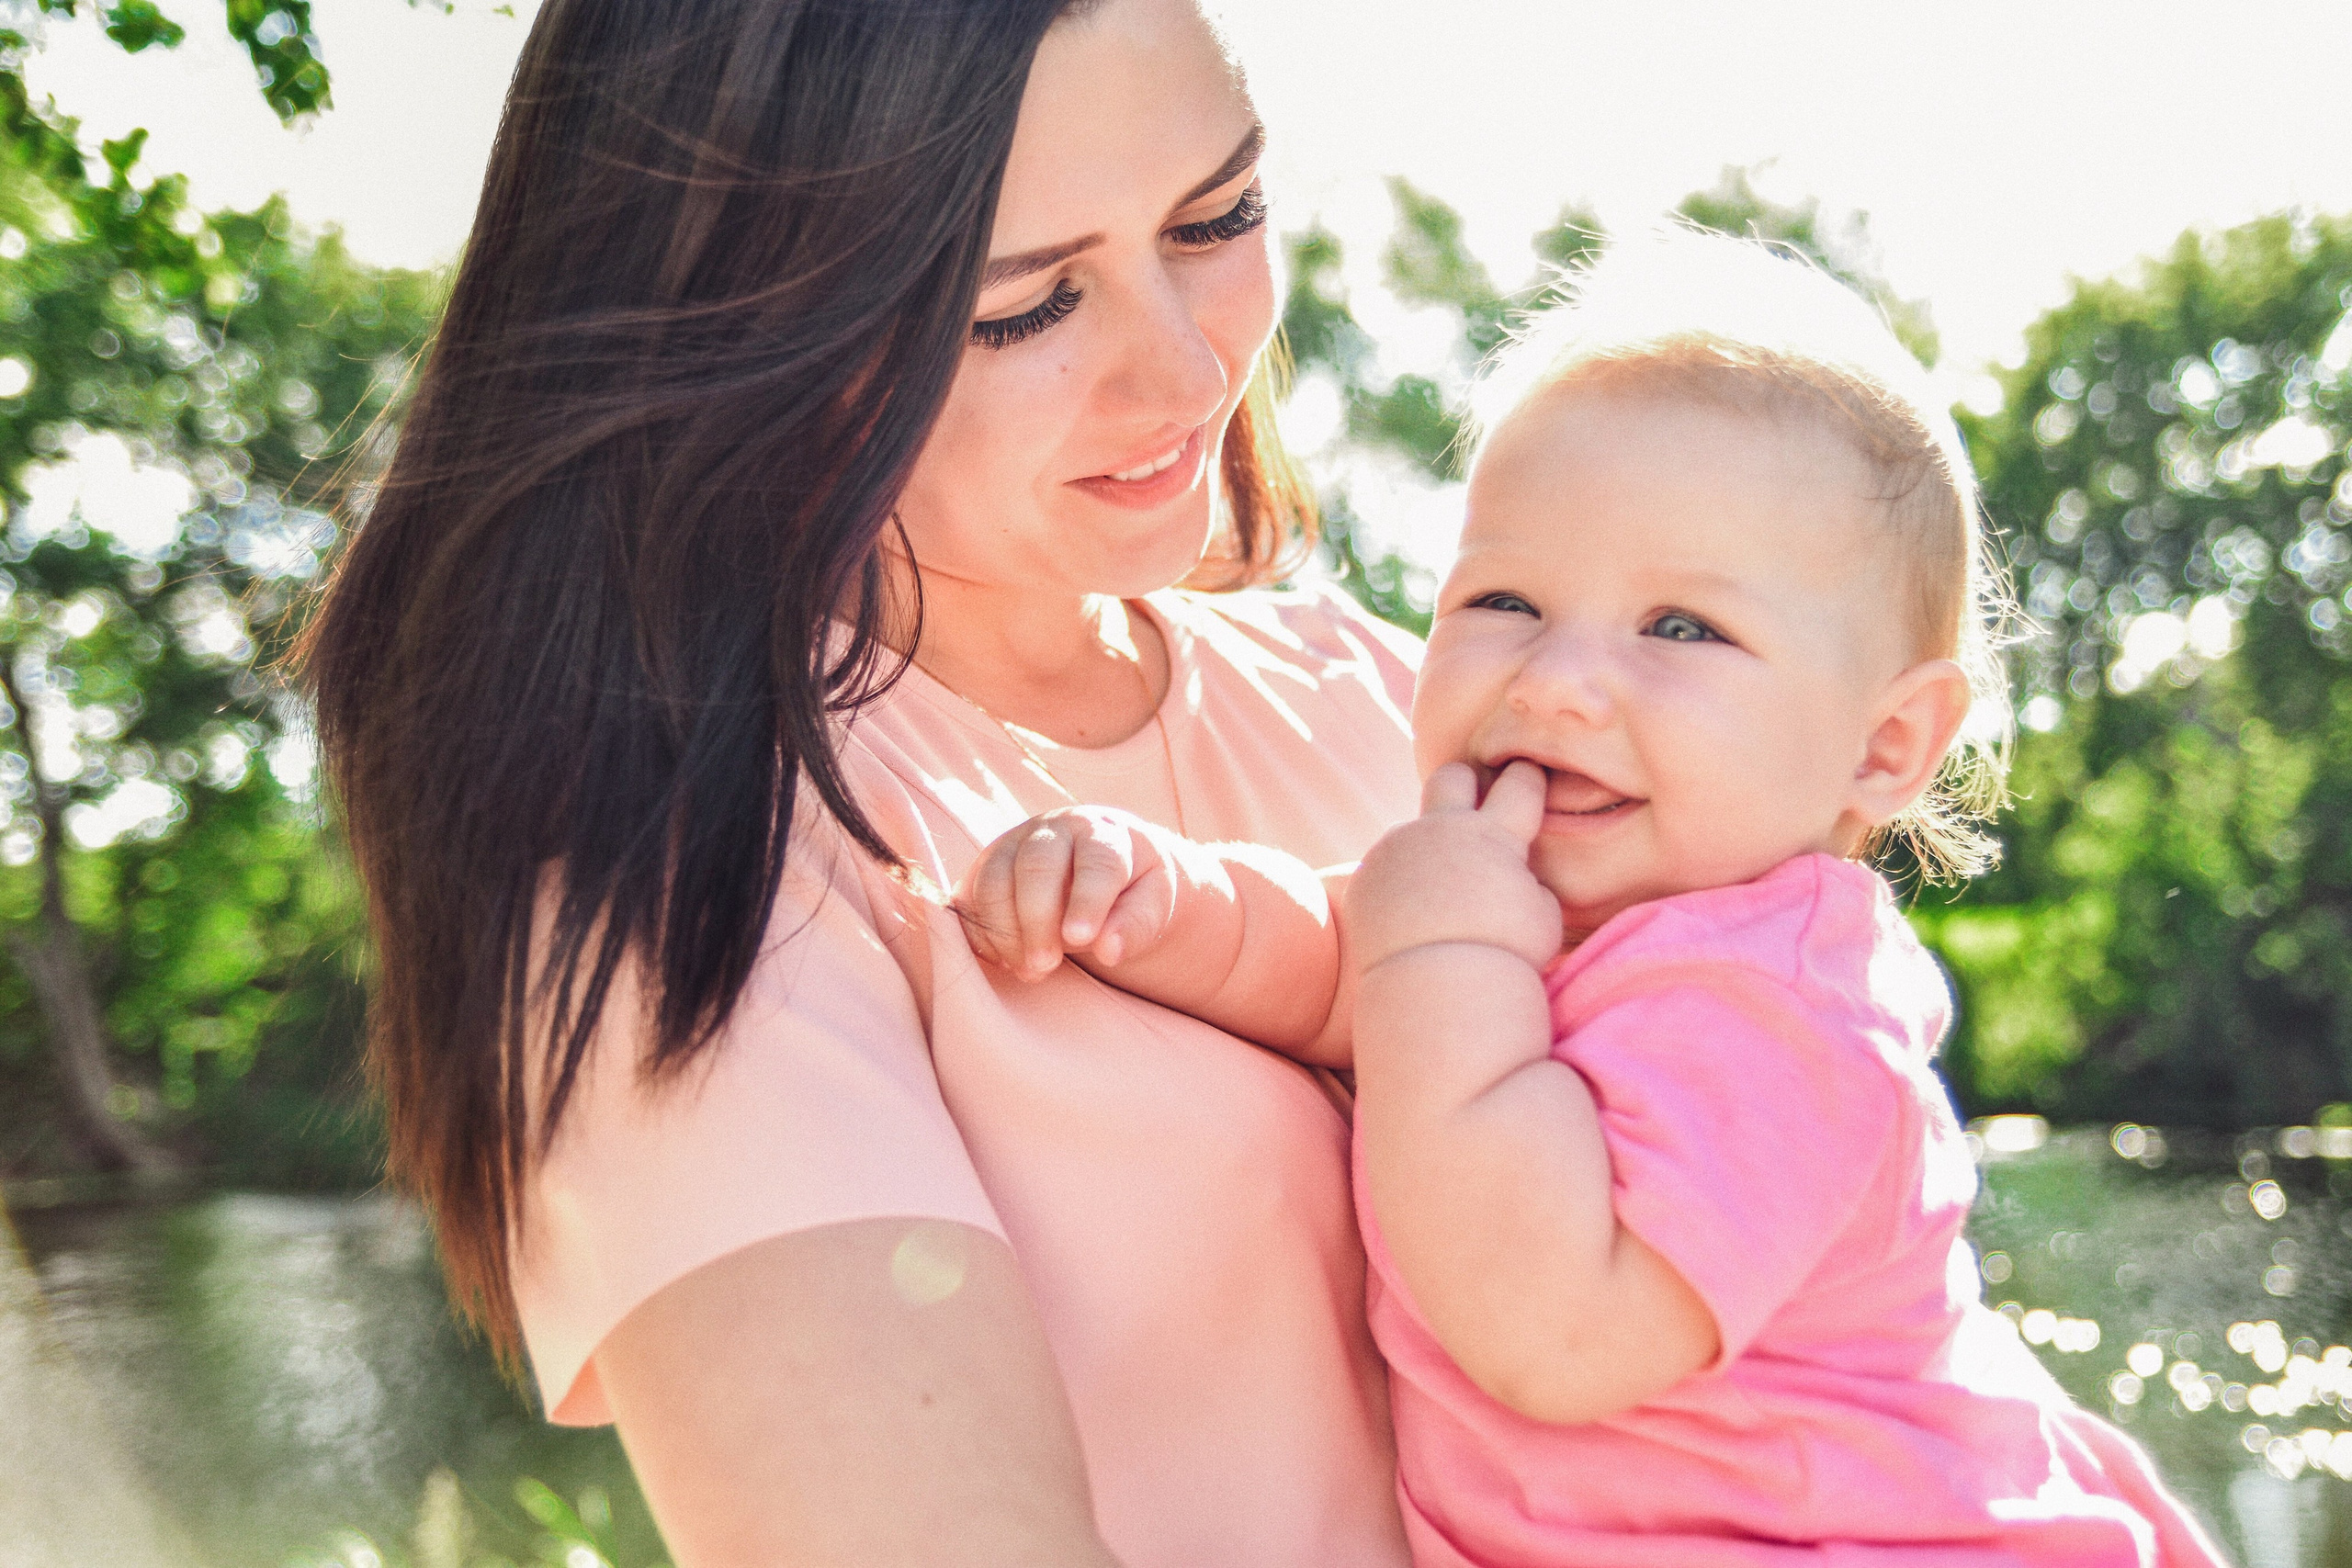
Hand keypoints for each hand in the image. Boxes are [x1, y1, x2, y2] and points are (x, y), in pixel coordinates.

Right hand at [957, 807, 1183, 979]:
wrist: (1101, 867)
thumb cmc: (1132, 888)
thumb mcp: (1152, 903)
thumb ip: (1136, 925)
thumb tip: (1108, 950)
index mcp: (1102, 832)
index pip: (1096, 861)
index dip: (1087, 900)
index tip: (1080, 939)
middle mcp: (1053, 830)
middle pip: (1036, 866)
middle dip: (1037, 920)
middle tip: (1046, 965)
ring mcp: (1012, 845)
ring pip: (994, 880)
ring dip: (1005, 931)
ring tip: (1031, 970)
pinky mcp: (984, 868)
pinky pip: (967, 898)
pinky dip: (981, 934)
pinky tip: (1006, 960)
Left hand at [1347, 760, 1563, 975]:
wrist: (1437, 986)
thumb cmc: (1503, 955)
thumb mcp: (1542, 916)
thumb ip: (1530, 883)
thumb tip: (1515, 876)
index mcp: (1493, 835)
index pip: (1520, 783)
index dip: (1528, 776)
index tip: (1529, 776)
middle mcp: (1441, 829)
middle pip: (1451, 776)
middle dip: (1464, 783)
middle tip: (1473, 810)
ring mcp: (1398, 848)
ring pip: (1414, 834)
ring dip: (1427, 854)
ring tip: (1438, 899)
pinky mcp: (1366, 875)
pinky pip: (1386, 869)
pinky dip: (1398, 886)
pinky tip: (1407, 919)